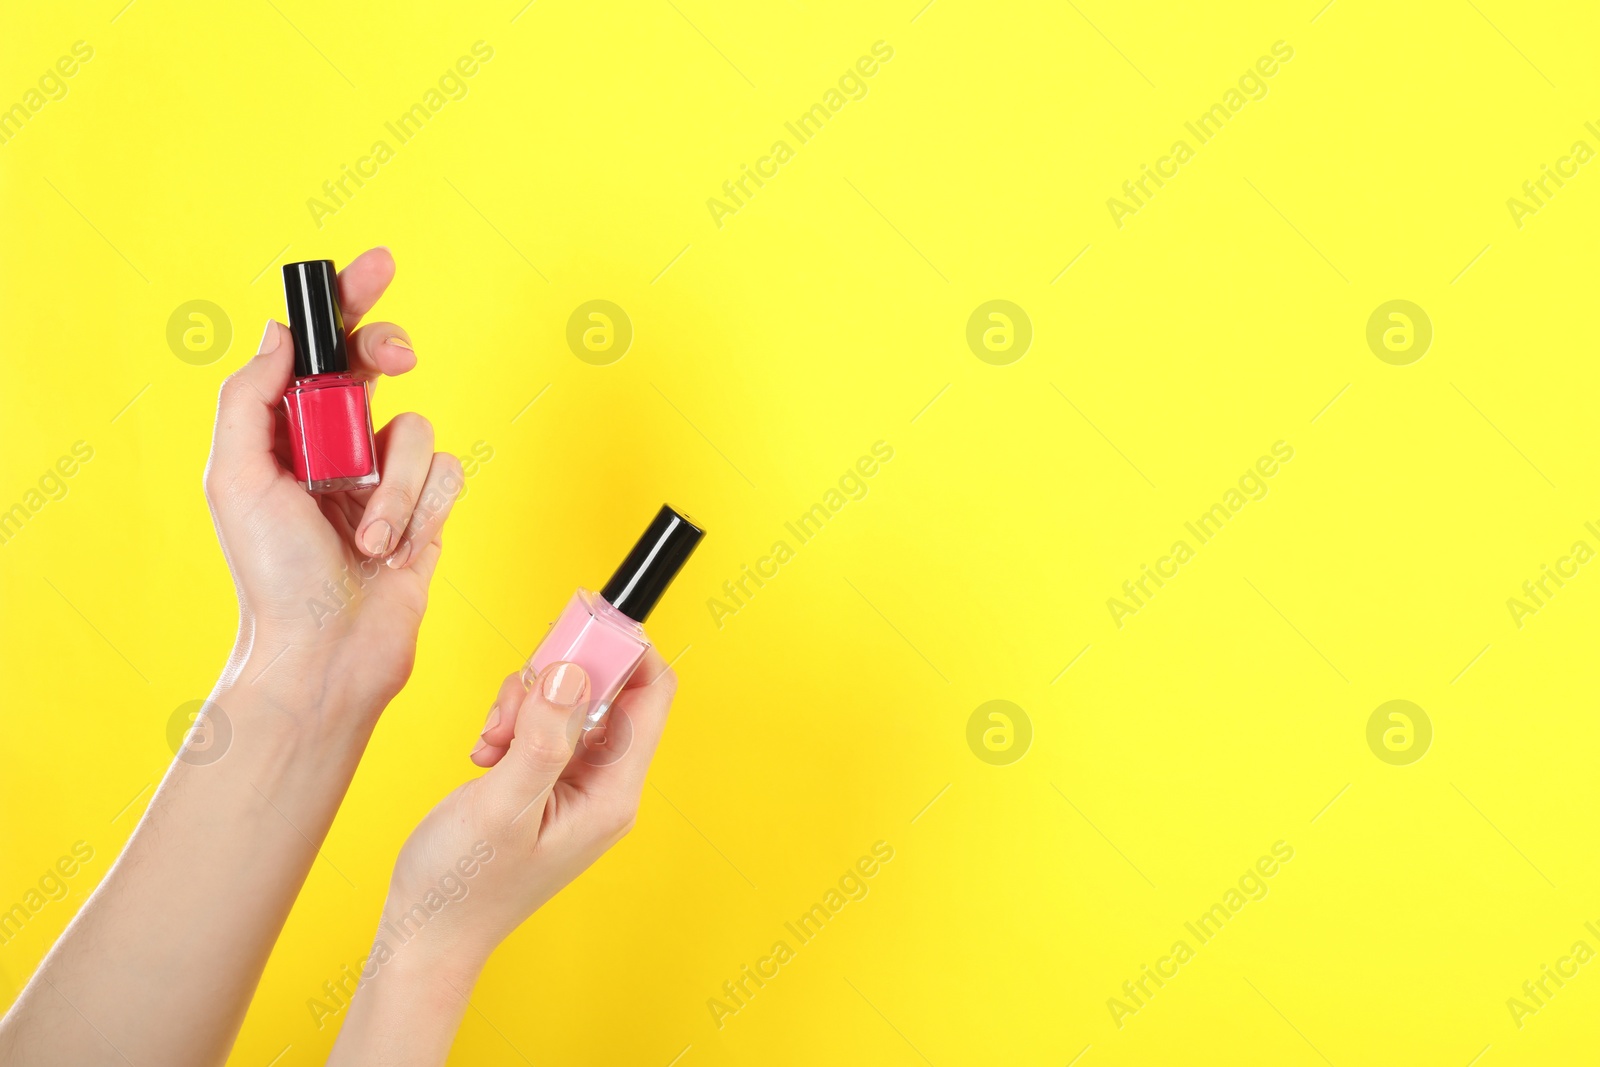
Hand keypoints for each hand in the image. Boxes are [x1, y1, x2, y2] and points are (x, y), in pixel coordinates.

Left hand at [204, 247, 461, 717]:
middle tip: (395, 358)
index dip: (348, 301)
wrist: (328, 651)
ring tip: (368, 534)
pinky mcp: (426, 511)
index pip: (319, 350)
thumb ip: (251, 397)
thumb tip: (281, 335)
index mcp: (285, 434)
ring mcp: (384, 479)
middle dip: (389, 354)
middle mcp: (336, 447)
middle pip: (379, 365)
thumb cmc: (272, 577)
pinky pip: (446, 473)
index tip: (376, 266)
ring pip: (416, 429)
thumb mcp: (236, 477)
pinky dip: (423, 509)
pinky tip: (397, 547)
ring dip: (393, 485)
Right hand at [375, 654, 676, 970]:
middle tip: (513, 701)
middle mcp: (605, 786)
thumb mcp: (502, 805)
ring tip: (492, 739)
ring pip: (570, 701)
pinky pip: (543, 724)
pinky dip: (513, 722)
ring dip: (527, 701)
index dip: (627, 647)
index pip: (652, 695)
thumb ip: (543, 737)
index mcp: (612, 794)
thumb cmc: (462, 887)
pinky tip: (486, 752)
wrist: (427, 934)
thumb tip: (574, 673)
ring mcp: (576, 784)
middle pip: (608, 690)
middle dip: (559, 677)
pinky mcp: (547, 782)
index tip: (584, 618)